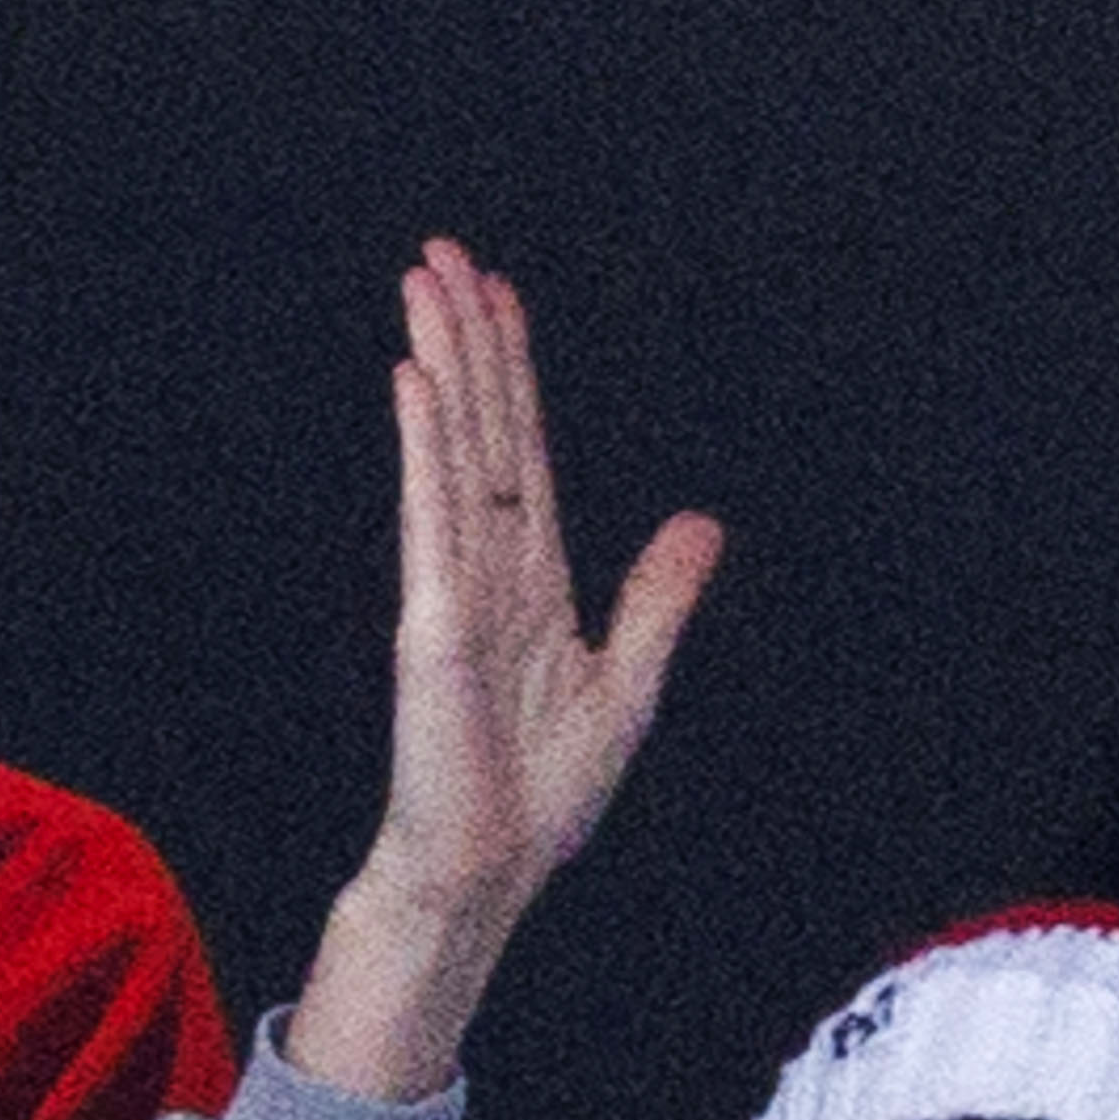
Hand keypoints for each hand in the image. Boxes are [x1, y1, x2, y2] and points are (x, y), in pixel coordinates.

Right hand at [299, 240, 725, 1104]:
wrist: (491, 867)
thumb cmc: (543, 793)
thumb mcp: (631, 683)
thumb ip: (660, 598)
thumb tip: (703, 523)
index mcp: (534, 578)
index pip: (520, 450)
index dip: (511, 371)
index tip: (498, 296)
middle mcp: (487, 567)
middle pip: (479, 428)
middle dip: (464, 339)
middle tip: (441, 251)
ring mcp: (453, 588)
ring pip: (453, 452)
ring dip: (441, 364)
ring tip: (423, 283)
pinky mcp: (434, 623)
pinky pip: (431, 519)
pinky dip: (425, 449)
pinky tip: (415, 383)